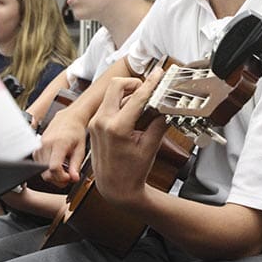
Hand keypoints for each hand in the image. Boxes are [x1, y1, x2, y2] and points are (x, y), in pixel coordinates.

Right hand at [34, 104, 86, 186]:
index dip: (61, 178)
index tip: (69, 178)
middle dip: (58, 179)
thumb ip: (76, 165)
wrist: (67, 119)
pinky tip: (57, 164)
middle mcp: (45, 145)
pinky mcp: (35, 150)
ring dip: (53, 175)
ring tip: (64, 169)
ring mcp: (38, 147)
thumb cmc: (75, 131)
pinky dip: (48, 169)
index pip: (54, 167)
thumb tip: (74, 179)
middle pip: (46, 172)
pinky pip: (39, 166)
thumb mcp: (80, 149)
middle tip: (69, 176)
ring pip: (42, 172)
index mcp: (58, 143)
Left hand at [87, 68, 167, 208]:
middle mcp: (101, 122)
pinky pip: (108, 106)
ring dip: (128, 95)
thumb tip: (167, 105)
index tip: (159, 73)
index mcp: (116, 127)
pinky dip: (121, 104)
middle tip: (147, 90)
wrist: (115, 189)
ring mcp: (95, 123)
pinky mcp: (94, 125)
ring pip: (112, 95)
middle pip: (116, 86)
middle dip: (133, 83)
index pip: (137, 96)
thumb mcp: (150, 146)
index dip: (150, 83)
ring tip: (144, 107)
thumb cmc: (132, 172)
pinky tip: (134, 115)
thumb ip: (159, 122)